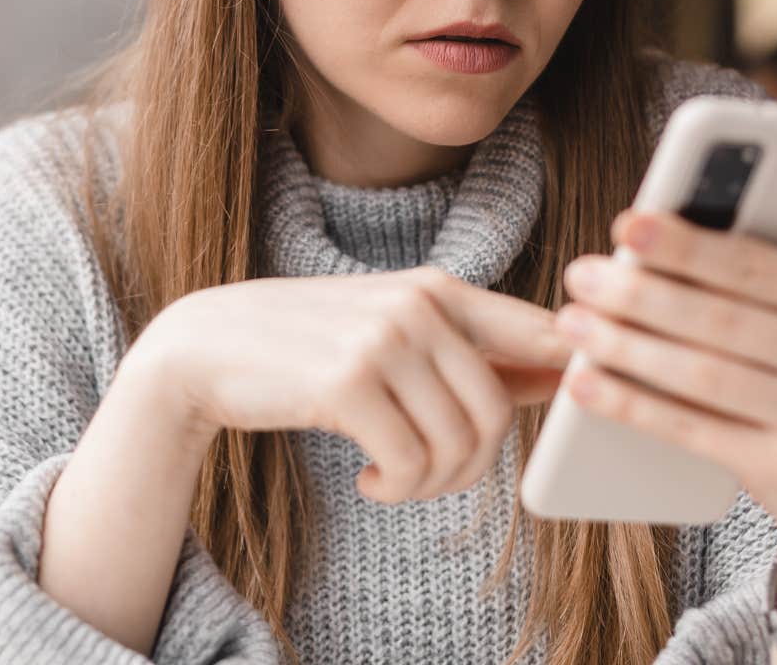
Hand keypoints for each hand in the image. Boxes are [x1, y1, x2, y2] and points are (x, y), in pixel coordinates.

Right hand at [128, 266, 570, 503]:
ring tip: (396, 478)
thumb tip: (562, 375)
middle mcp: (418, 305)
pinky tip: (371, 481)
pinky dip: (398, 488)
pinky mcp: (347, 382)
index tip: (564, 412)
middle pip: (498, 411)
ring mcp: (383, 339)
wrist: (204, 348)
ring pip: (459, 443)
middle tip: (430, 477)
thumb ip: (471, 351)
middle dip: (471, 466)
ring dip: (432, 484)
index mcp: (439, 288)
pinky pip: (411, 462)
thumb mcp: (392, 333)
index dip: (572, 378)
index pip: (541, 333)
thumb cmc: (306, 346)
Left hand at [552, 137, 776, 532]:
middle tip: (580, 272)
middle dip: (642, 293)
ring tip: (572, 321)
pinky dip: (632, 404)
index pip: (758, 267)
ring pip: (703, 374)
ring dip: (626, 346)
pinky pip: (693, 431)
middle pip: (723, 319)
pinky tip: (583, 381)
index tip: (626, 223)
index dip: (688, 245)